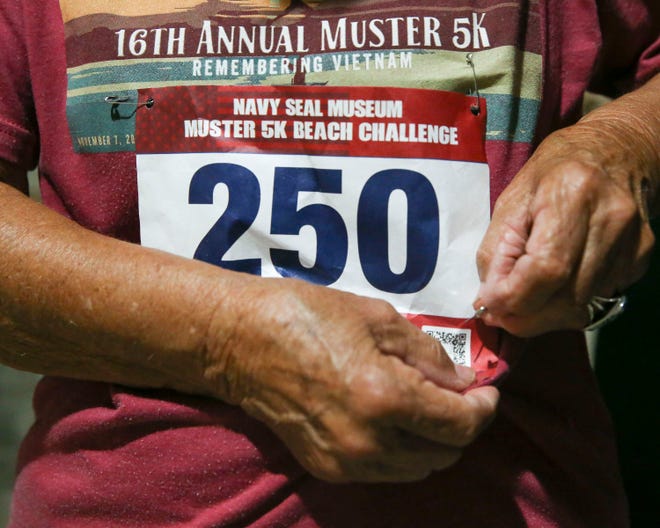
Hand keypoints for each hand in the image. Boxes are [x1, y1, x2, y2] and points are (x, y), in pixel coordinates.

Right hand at [203, 277, 498, 482]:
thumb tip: (462, 383)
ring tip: (423, 404)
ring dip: (432, 441)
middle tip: (455, 393)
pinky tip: (390, 418)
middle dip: (460, 424)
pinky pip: (384, 471)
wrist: (241, 341)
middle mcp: (370, 443)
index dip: (485, 408)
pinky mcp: (326, 469)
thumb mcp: (378, 318)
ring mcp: (346, 463)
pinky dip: (401, 450)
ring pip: (417, 469)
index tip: (487, 390)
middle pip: (445, 454)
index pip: (462, 425)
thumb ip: (430, 356)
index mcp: (386, 399)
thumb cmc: (307, 316)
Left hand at [475, 120, 655, 336]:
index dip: (513, 297)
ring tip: (522, 300)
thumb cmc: (554, 171)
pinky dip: (567, 306)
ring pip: (583, 309)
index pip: (546, 269)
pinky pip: (599, 302)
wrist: (618, 149)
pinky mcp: (641, 260)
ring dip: (544, 317)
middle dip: (525, 317)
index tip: (488, 305)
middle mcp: (610, 221)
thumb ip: (496, 252)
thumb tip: (490, 301)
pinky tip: (553, 288)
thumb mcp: (511, 200)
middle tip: (499, 314)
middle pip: (567, 299)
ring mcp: (632, 243)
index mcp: (572, 195)